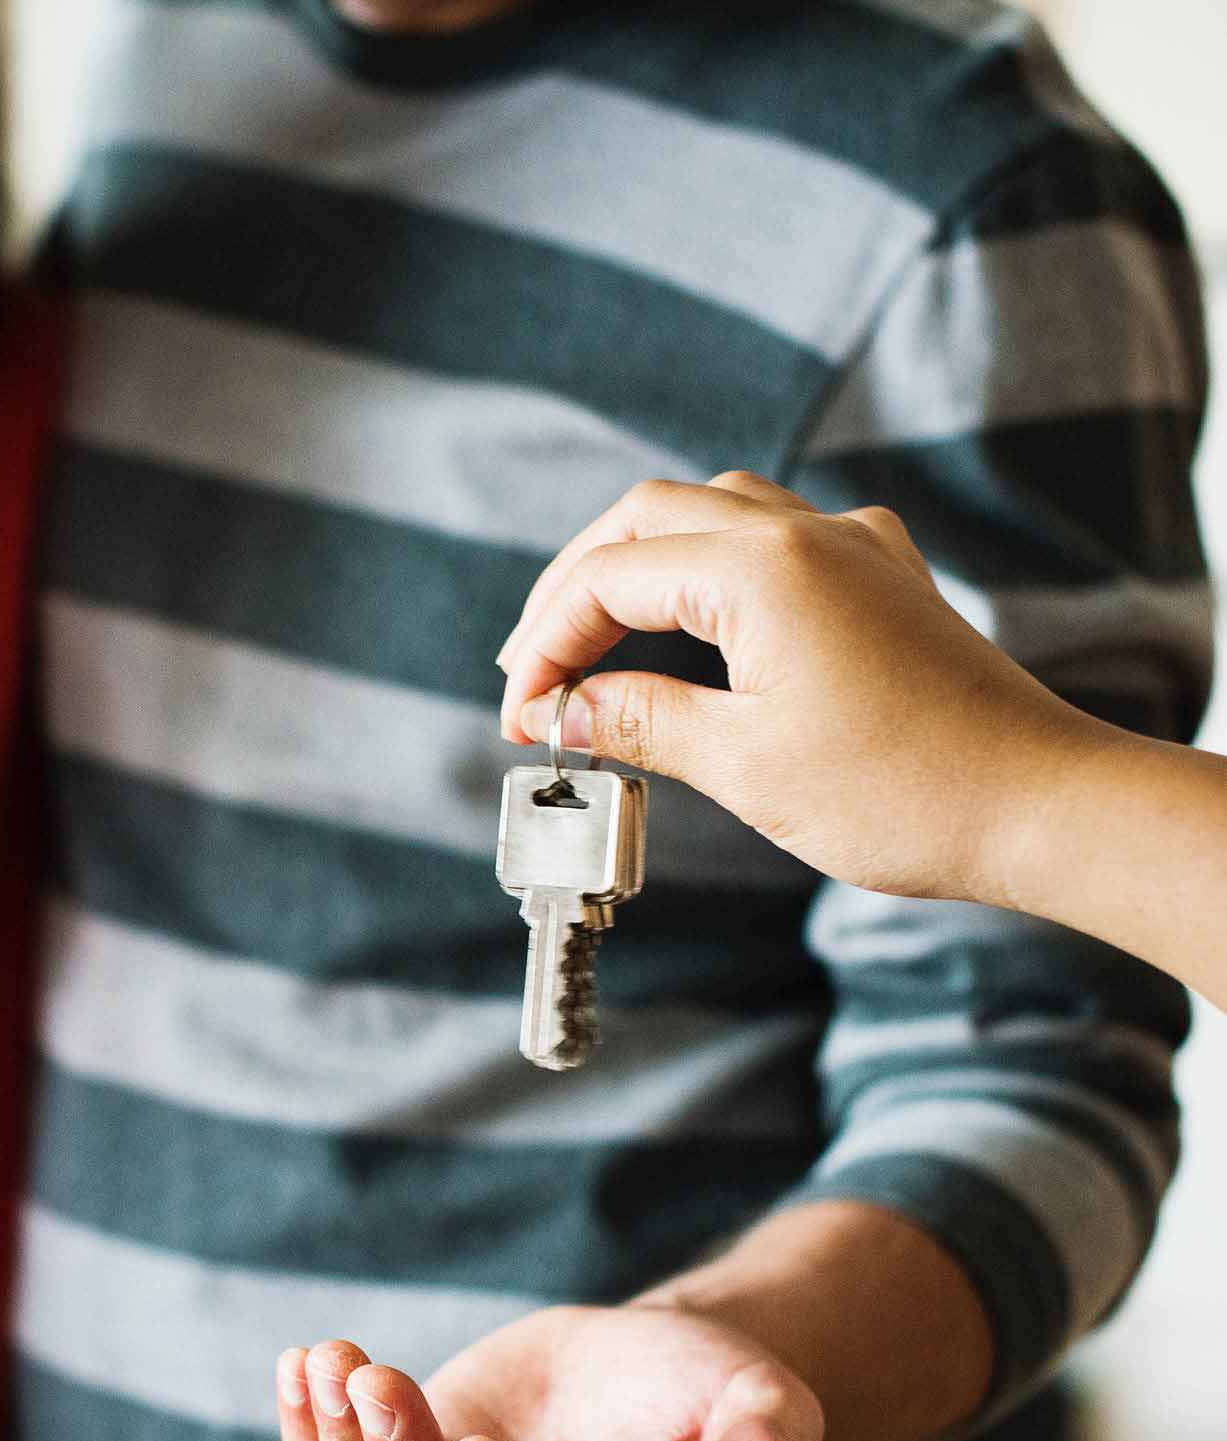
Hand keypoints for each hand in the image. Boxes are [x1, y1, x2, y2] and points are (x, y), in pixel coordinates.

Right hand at [493, 472, 1112, 904]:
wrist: (1041, 805)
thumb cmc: (904, 793)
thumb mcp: (744, 765)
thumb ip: (641, 720)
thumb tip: (566, 709)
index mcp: (762, 568)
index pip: (608, 578)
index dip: (547, 646)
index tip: (521, 720)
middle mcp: (806, 534)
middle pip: (645, 518)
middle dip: (574, 590)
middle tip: (532, 672)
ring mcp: (852, 548)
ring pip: (709, 513)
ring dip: (637, 567)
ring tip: (592, 640)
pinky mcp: (882, 578)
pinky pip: (773, 537)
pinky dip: (707, 568)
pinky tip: (694, 621)